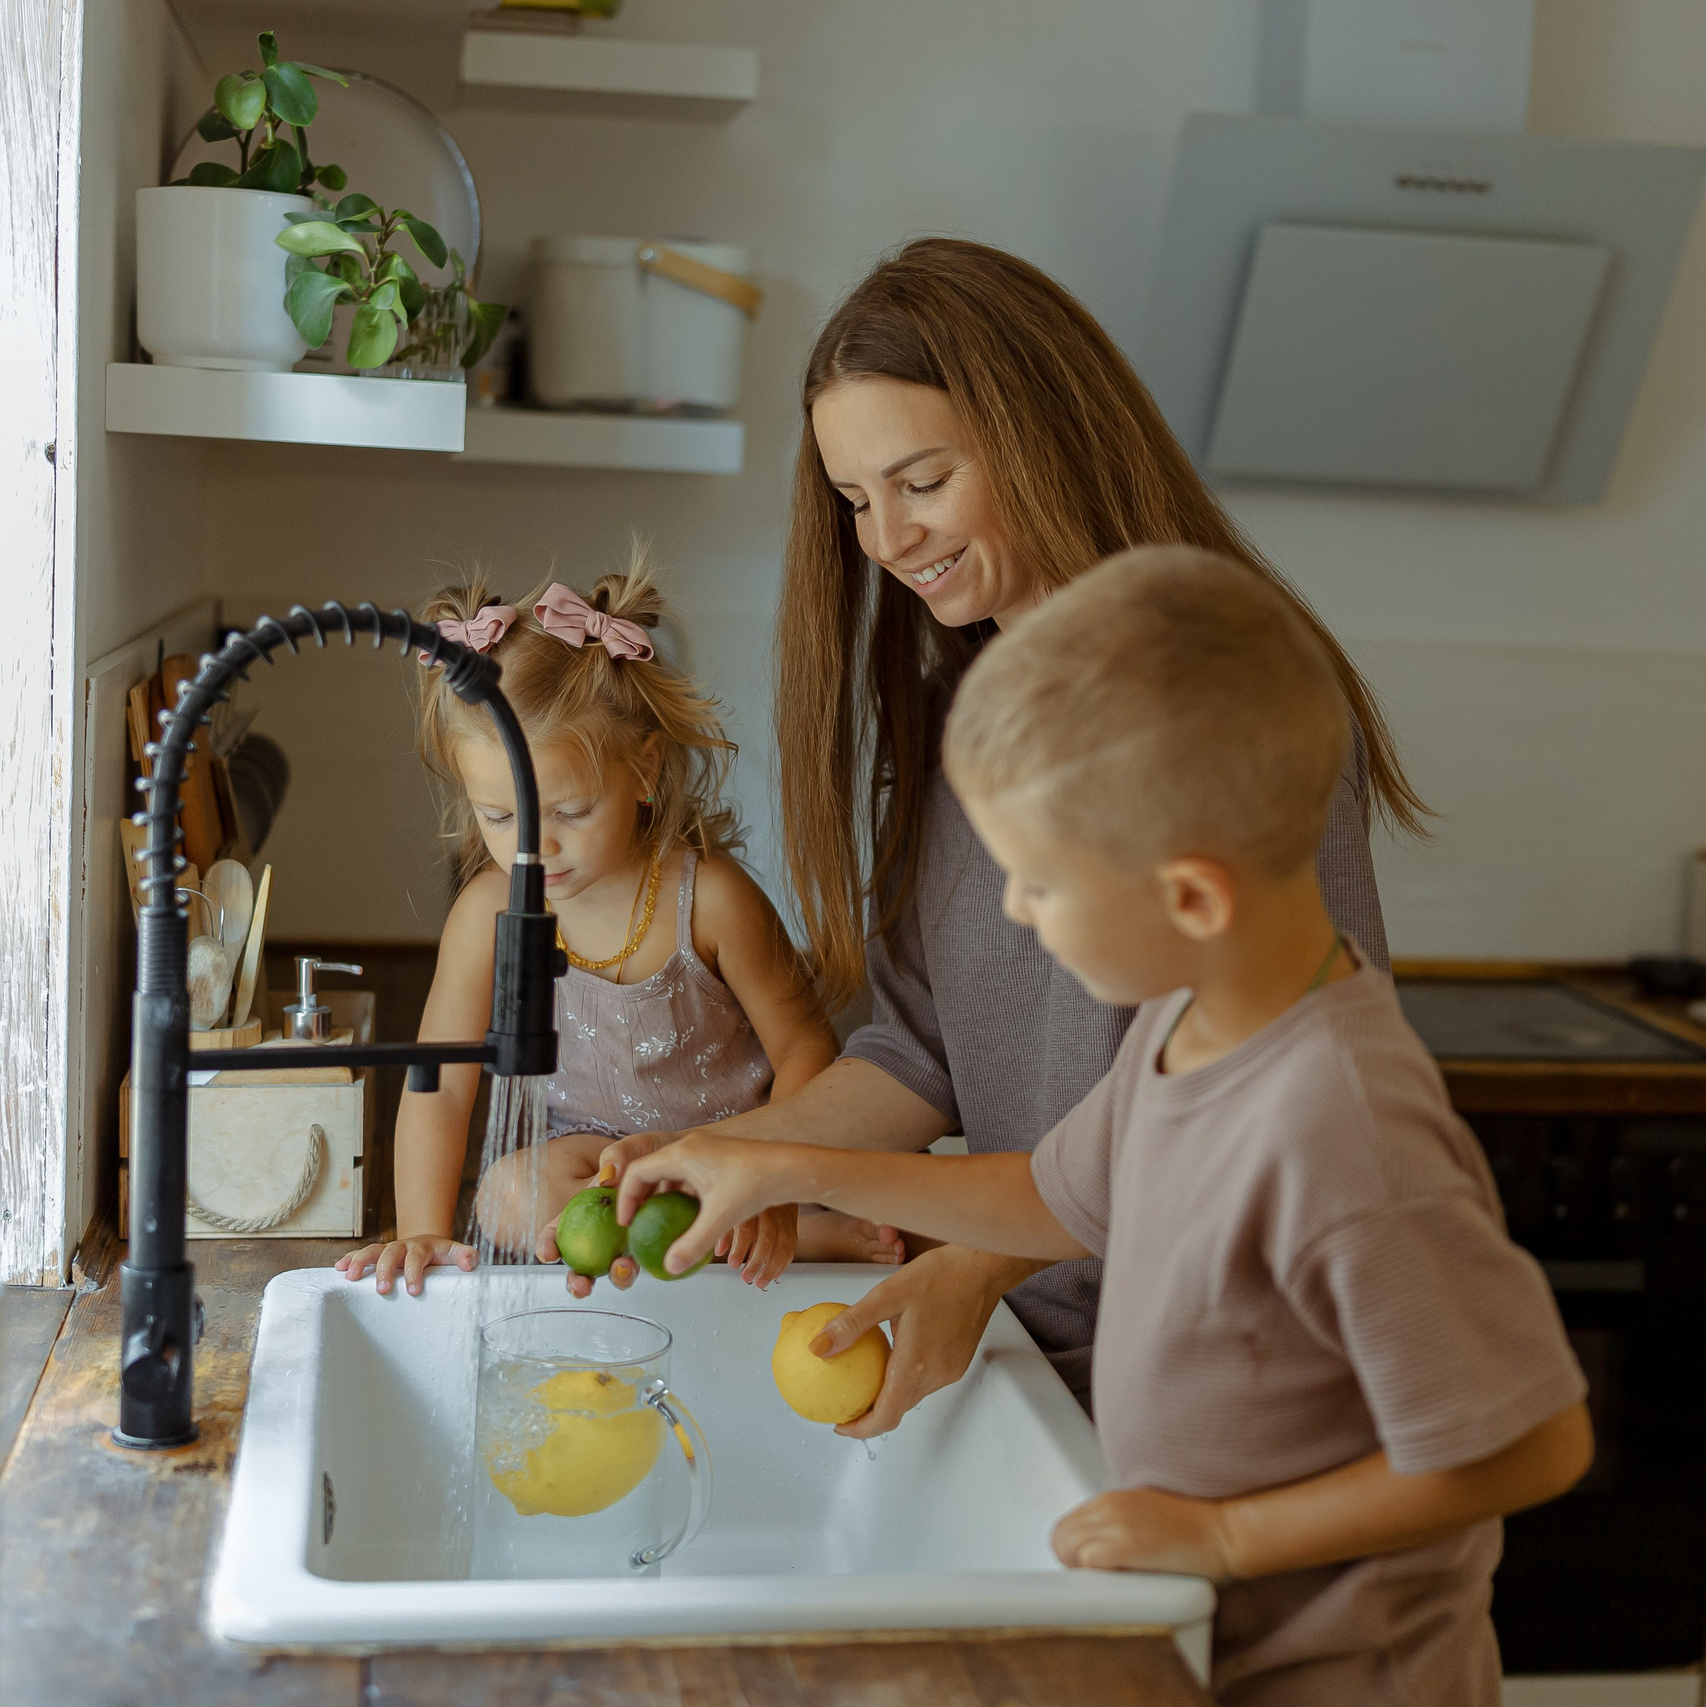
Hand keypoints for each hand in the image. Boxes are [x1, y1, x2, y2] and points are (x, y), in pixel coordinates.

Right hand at [335, 1235, 475, 1297]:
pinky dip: (349, 1259)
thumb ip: (466, 1256)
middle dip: (385, 1270)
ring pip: (371, 1250)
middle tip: (383, 1290)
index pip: (417, 1257)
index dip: (414, 1272)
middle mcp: (403, 1246)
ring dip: (360, 1262)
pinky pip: (361, 1254)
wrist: (428, 1243)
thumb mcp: (455, 1253)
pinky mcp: (377, 1255)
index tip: (413, 1290)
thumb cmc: (441, 1254)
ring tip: (350, 1277)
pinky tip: (338, 1269)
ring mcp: (388, 1250)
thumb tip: (469, 1264)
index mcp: (423, 1247)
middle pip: (390, 1253)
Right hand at [616, 1130, 805, 1273]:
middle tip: (635, 1222)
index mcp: (682, 1153)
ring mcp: (703, 1148)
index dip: (626, 1198)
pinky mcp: (715, 1155)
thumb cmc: (757, 1184)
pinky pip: (684, 1171)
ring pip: (666, 1169)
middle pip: (648, 1168)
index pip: (638, 1172)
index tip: (627, 1222)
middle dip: (637, 1195)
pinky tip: (684, 1215)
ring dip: (657, 1192)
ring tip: (655, 1220)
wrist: (789, 1167)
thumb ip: (693, 1243)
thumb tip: (671, 1267)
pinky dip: (676, 1190)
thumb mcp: (721, 1217)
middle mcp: (689, 1145)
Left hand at [810, 1245, 1031, 1439]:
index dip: (861, 1428)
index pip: (886, 1416)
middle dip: (871, 1412)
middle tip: (846, 1398)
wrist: (983, 1267)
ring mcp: (951, 1369)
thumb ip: (852, 1323)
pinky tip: (893, 1355)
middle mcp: (936, 1374)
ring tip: (865, 1376)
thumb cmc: (941, 1275)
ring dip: (889, 1394)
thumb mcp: (887, 1294)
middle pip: (899, 1408)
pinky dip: (906, 1377)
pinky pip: (928, 1379)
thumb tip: (819, 1345)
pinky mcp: (958, 1361)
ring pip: (913, 1394)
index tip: (840, 1424)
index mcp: (917, 1363)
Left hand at [1051, 1487, 1235, 1579]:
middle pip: (1060, 1537)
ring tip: (1111, 1579)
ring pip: (1067, 1548)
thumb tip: (1097, 1547)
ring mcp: (1117, 1523)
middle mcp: (1109, 1505)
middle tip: (1100, 1578)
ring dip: (1082, 1570)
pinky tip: (1119, 1579)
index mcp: (1110, 1498)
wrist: (1222, 1532)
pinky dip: (1096, 1575)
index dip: (1074, 1551)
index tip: (1090, 1567)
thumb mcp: (1144, 1514)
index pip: (1066, 1525)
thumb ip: (1117, 1523)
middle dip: (1072, 1562)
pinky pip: (1089, 1561)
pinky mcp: (1129, 1544)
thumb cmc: (1190, 1529)